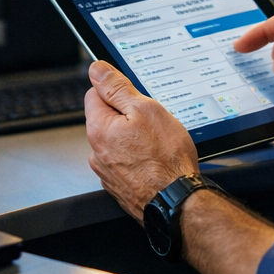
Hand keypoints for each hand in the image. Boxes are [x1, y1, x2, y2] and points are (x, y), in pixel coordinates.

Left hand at [85, 60, 199, 220]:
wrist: (178, 203)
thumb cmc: (166, 160)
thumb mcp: (146, 109)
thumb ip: (117, 88)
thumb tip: (98, 70)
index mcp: (99, 129)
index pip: (95, 93)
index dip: (117, 90)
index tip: (135, 97)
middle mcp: (96, 152)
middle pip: (107, 117)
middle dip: (127, 115)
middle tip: (151, 122)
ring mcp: (107, 172)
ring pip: (117, 140)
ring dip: (133, 138)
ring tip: (156, 144)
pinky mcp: (119, 186)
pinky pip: (124, 161)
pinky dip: (137, 157)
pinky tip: (155, 160)